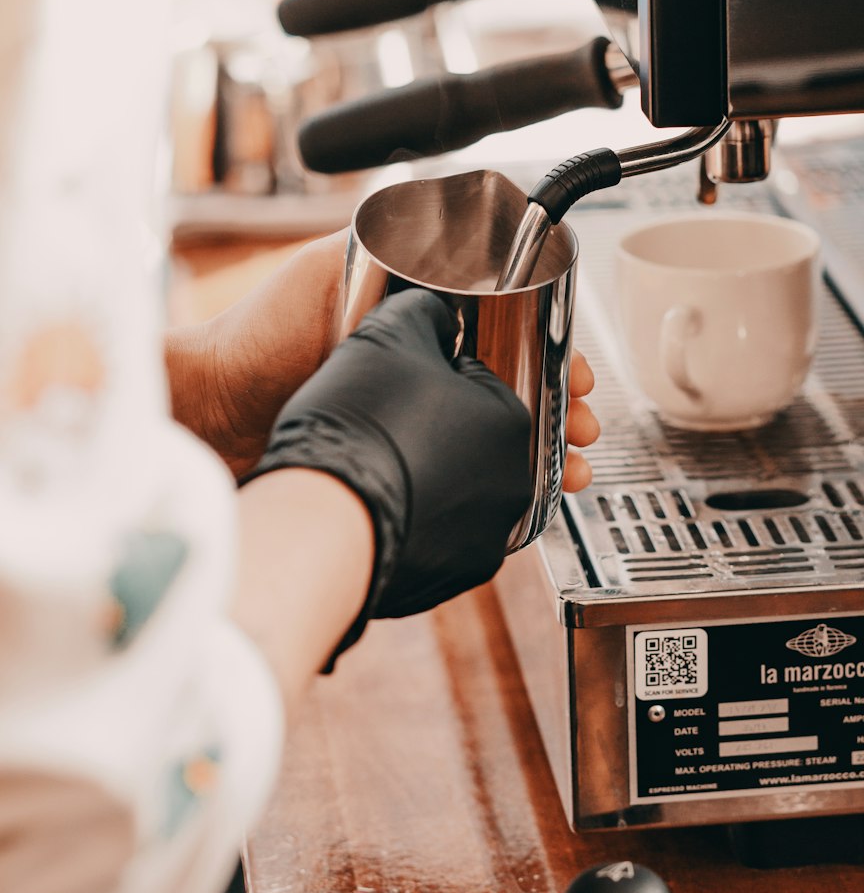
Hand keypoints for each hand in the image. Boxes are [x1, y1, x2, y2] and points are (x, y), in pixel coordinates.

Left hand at [166, 231, 599, 483]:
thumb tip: (456, 214)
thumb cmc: (255, 338)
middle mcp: (419, 374)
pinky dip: (506, 488)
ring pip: (497, 438)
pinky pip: (464, 479)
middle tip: (584, 424)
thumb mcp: (325, 268)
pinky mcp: (398, 470)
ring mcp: (410, 424)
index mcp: (415, 324)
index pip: (503, 331)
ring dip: (544, 451)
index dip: (548, 349)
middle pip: (512, 390)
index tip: (577, 368)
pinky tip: (536, 496)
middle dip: (560, 405)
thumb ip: (385, 240)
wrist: (212, 419)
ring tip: (575, 466)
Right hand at [244, 289, 533, 631]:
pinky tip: (382, 501)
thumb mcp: (390, 332)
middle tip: (406, 417)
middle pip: (482, 438)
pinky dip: (418, 519)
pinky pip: (439, 536)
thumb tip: (436, 317)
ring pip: (464, 490)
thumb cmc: (359, 425)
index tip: (421, 376)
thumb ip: (426, 313)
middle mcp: (514, 486)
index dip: (448, 372)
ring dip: (439, 474)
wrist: (321, 519)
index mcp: (513, 421)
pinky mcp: (448, 578)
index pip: (487, 381)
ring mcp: (484, 539)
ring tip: (390, 460)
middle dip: (452, 425)